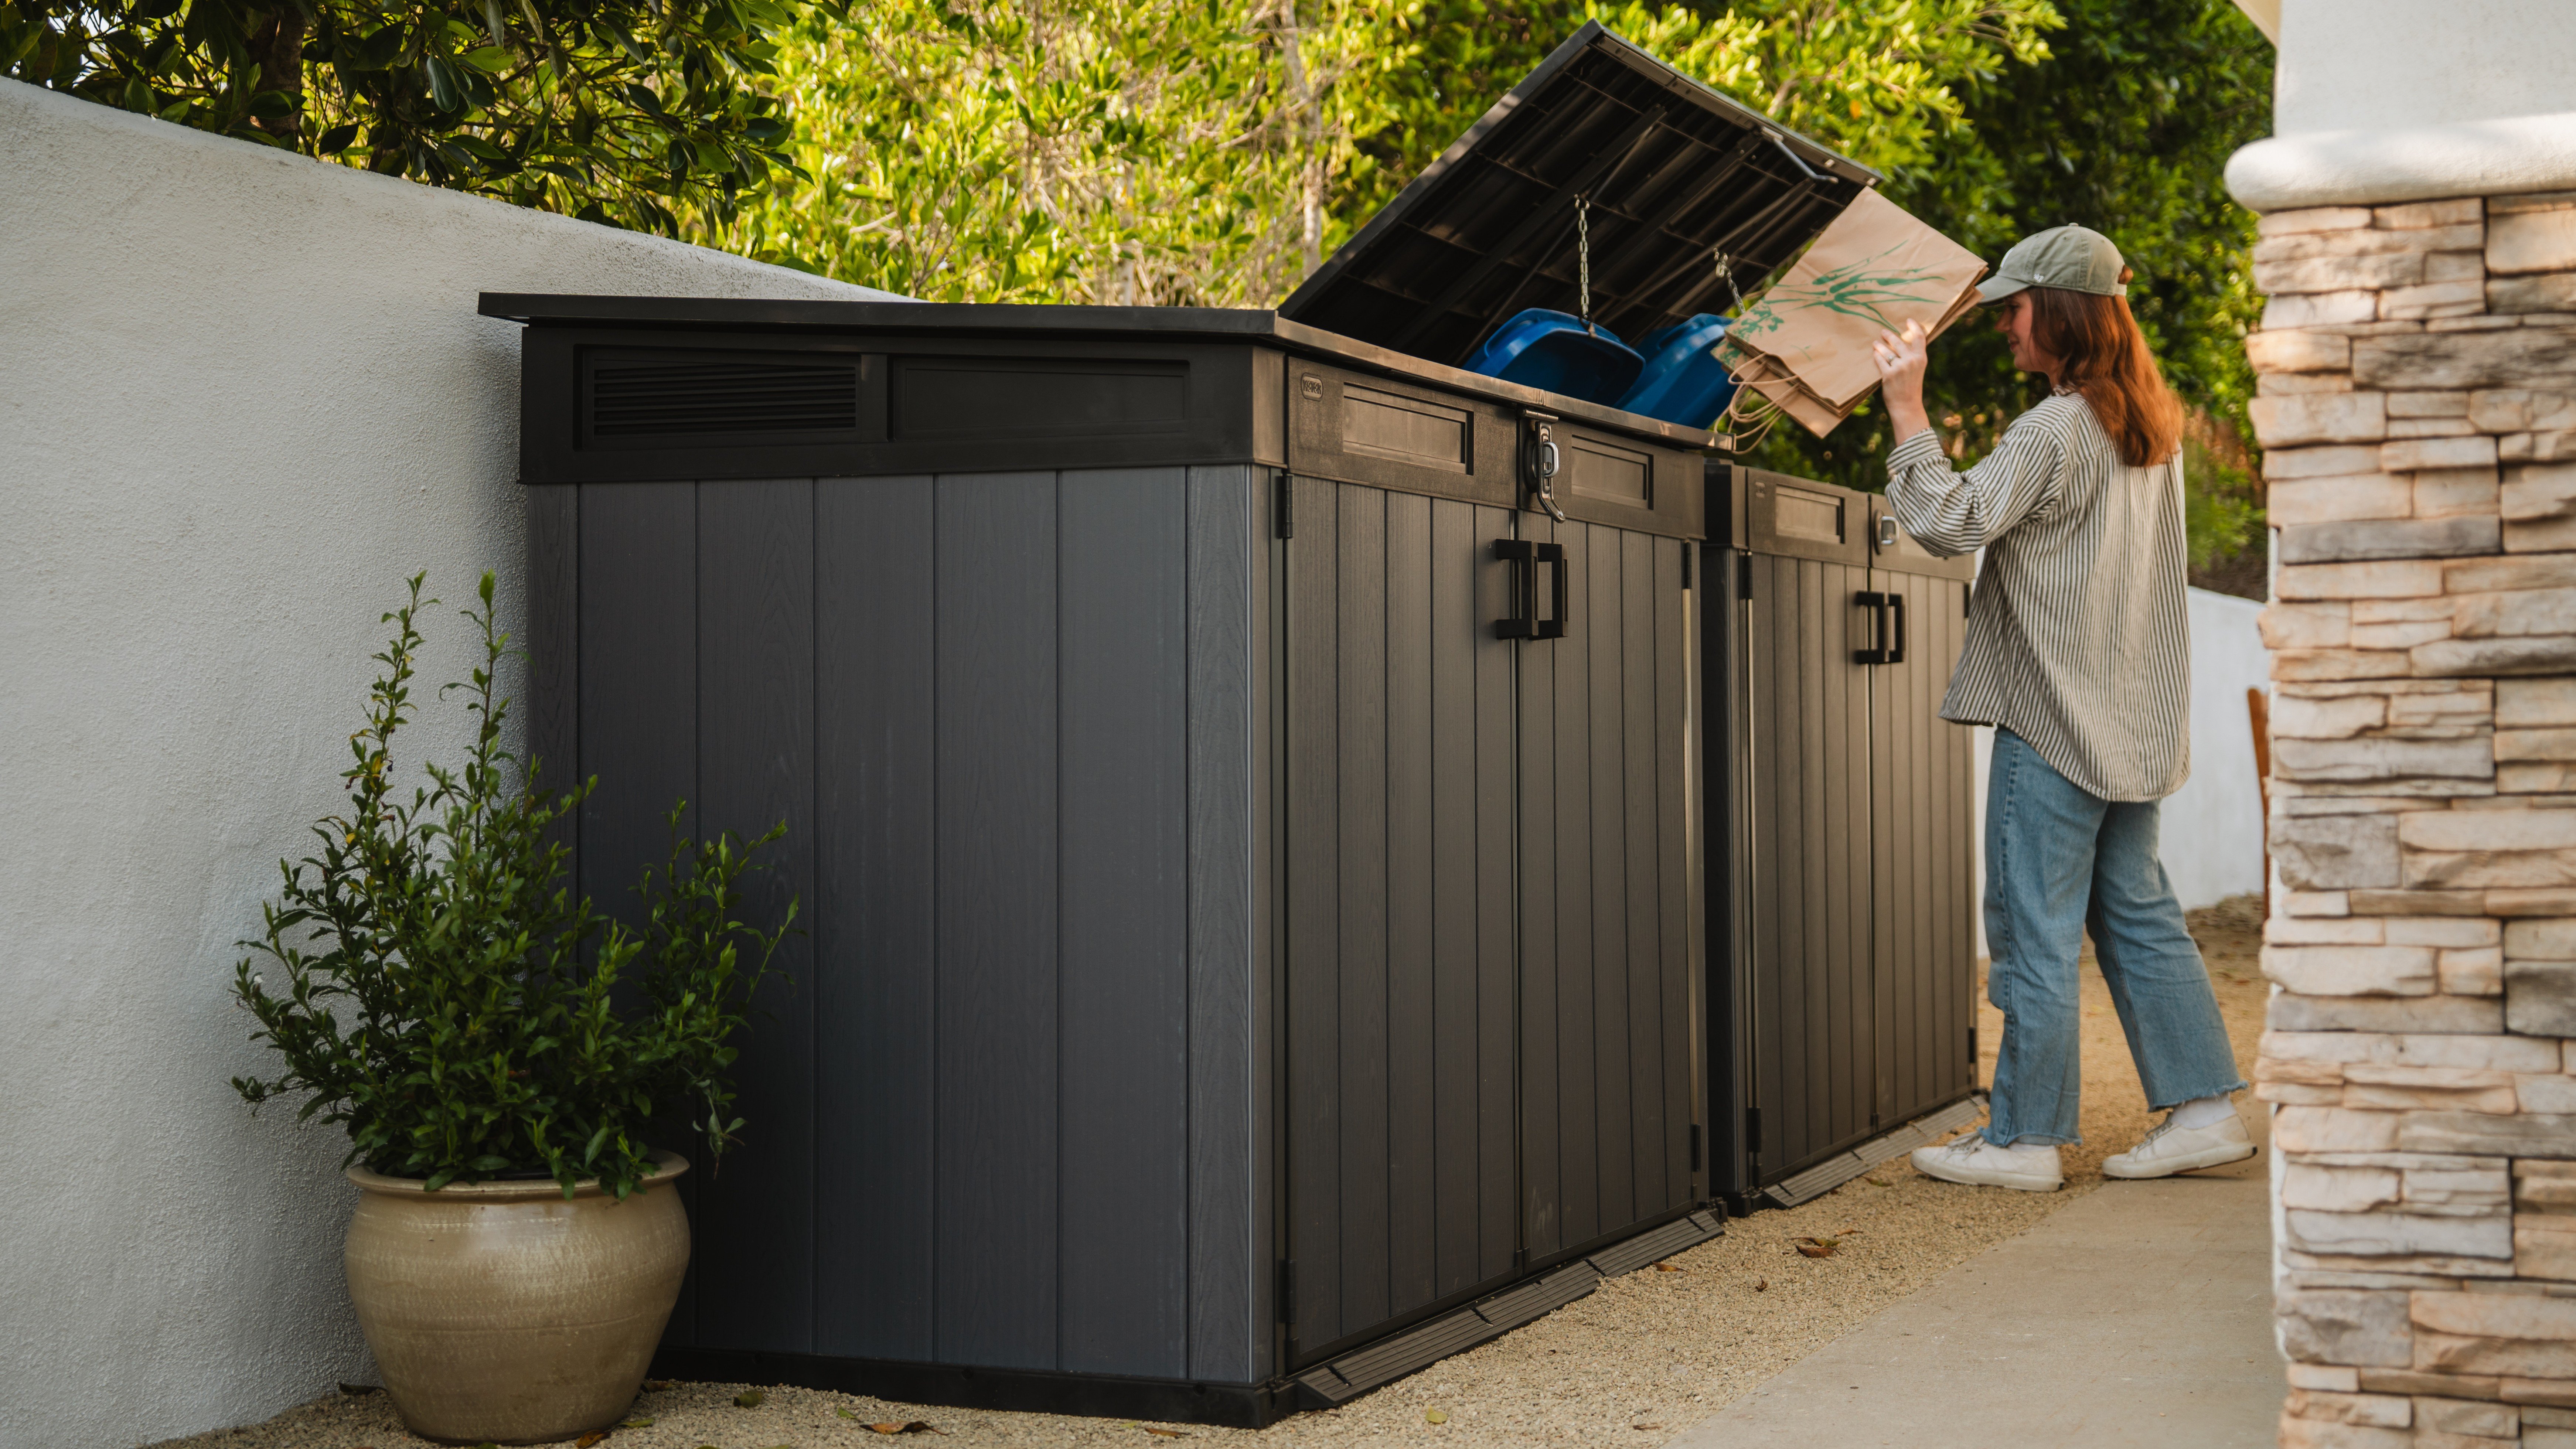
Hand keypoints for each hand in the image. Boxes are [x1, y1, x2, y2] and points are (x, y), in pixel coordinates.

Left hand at [1871, 318, 1933, 443]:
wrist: (1907, 405)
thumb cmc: (1911, 386)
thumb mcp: (1918, 369)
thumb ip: (1913, 356)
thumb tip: (1902, 342)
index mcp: (1921, 358)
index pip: (1919, 337)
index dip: (1914, 327)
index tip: (1908, 320)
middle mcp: (1912, 361)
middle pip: (1898, 341)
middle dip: (1889, 335)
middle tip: (1883, 332)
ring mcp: (1900, 367)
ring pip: (1887, 351)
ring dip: (1879, 346)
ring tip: (1876, 344)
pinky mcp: (1889, 374)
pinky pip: (1880, 360)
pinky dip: (1876, 357)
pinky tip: (1874, 354)